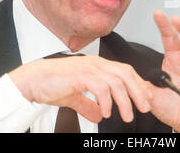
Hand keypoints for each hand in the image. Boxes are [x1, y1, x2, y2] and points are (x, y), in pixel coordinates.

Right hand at [8, 55, 152, 123]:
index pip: (124, 71)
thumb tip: (98, 115)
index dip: (137, 84)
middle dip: (138, 91)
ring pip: (116, 82)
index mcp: (97, 65)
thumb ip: (88, 104)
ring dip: (125, 101)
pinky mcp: (81, 75)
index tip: (145, 98)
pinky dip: (107, 102)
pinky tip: (106, 113)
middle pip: (126, 74)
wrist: (33, 81)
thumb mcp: (74, 97)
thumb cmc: (52, 85)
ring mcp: (89, 68)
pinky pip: (101, 88)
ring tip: (127, 116)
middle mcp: (96, 64)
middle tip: (145, 107)